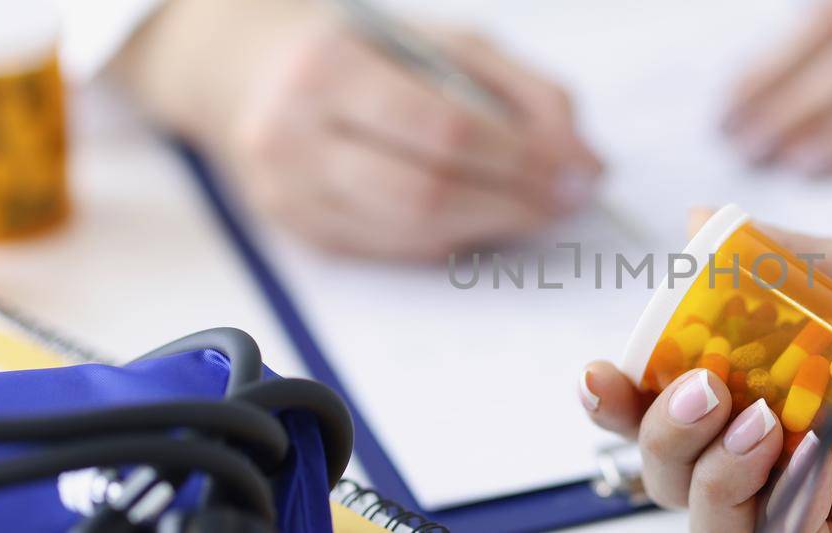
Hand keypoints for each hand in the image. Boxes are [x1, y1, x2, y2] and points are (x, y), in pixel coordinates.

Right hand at [116, 0, 601, 258]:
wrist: (248, 71)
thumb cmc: (361, 51)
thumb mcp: (442, 43)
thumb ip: (522, 90)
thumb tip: (583, 160)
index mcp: (331, 67)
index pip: (444, 128)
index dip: (522, 159)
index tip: (578, 173)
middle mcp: (294, 134)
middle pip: (426, 192)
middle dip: (513, 202)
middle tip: (566, 200)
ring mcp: (289, 192)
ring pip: (411, 233)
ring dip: (491, 228)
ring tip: (534, 209)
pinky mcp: (299, 233)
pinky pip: (393, 252)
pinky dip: (451, 241)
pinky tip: (480, 220)